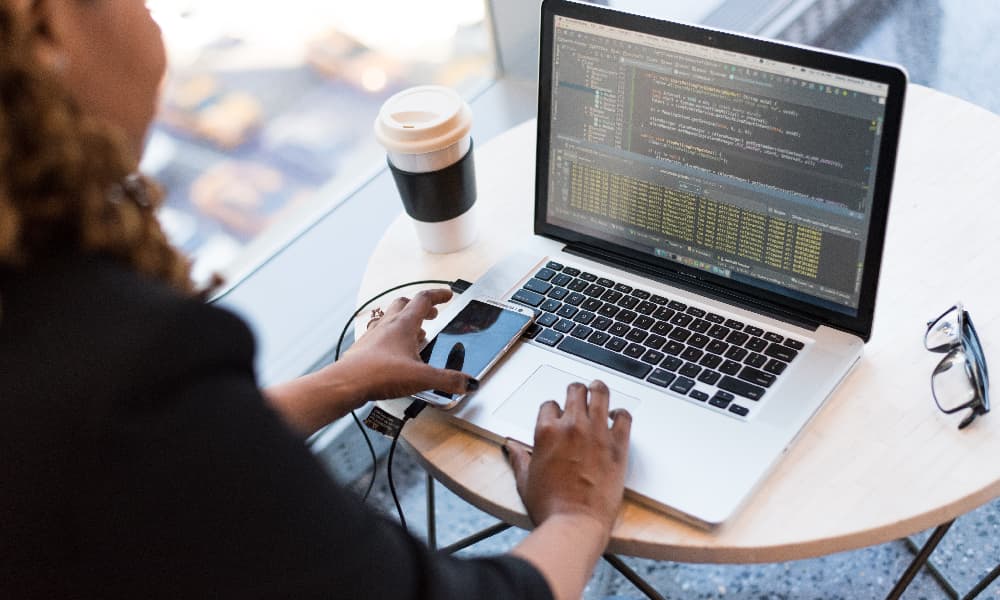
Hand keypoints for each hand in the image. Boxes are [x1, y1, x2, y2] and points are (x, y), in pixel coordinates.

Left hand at [336, 288, 475, 405]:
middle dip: (420, 307)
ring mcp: (373, 336)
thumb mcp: (422, 378)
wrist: (347, 383)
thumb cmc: (379, 373)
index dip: (438, 295)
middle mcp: (387, 325)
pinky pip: (380, 335)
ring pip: (390, 318)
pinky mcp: (364, 349)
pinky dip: (391, 338)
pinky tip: (395, 353)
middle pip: (404, 304)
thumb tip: (468, 382)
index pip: (424, 299)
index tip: (447, 294)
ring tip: (416, 334)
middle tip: (431, 313)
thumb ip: (448, 380)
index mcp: (403, 324)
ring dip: (405, 321)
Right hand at [505, 381, 631, 532]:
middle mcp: (572, 426)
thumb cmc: (550, 505)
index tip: (557, 416)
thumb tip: (509, 446)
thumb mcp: (525, 480)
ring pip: (600, 394)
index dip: (553, 410)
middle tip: (578, 394)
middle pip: (575, 391)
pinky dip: (621, 413)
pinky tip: (617, 416)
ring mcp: (597, 433)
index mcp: (546, 431)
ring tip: (598, 389)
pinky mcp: (618, 445)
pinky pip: (624, 417)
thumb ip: (518, 458)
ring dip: (598, 389)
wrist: (575, 523)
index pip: (549, 405)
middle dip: (575, 391)